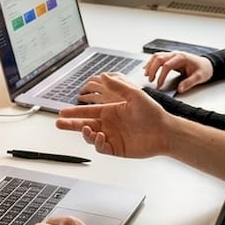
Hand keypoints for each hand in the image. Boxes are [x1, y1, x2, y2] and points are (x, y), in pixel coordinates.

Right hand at [56, 72, 171, 157]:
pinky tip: (99, 136)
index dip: (74, 112)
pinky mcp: (116, 148)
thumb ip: (118, 87)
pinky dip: (97, 143)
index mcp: (111, 111)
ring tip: (87, 129)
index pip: (88, 111)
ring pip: (90, 136)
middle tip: (59, 123)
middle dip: (71, 125)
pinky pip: (101, 147)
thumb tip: (104, 75)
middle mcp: (109, 124)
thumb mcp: (135, 95)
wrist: (165, 131)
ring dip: (85, 133)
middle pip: (84, 125)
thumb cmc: (153, 113)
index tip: (62, 112)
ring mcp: (112, 136)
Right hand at [144, 51, 212, 93]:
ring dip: (150, 65)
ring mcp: (172, 55)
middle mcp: (175, 54)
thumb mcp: (199, 77)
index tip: (159, 85)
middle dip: (152, 69)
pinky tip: (147, 68)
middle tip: (150, 80)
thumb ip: (189, 83)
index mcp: (182, 58)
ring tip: (146, 75)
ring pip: (157, 56)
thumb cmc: (203, 69)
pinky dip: (151, 62)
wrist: (207, 64)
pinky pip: (158, 57)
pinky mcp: (171, 58)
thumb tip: (180, 89)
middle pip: (159, 58)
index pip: (167, 65)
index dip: (161, 75)